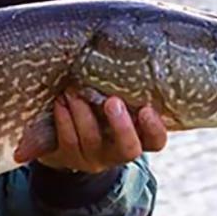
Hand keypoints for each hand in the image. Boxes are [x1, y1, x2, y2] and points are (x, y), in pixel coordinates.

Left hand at [36, 91, 167, 173]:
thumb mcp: (117, 102)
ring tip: (74, 91)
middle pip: (128, 149)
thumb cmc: (99, 108)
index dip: (154, 128)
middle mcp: (118, 153)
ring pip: (92, 139)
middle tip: (112, 101)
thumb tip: (127, 57)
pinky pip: (68, 139)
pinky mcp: (70, 157)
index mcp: (138, 139)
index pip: (155, 141)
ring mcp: (94, 158)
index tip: (146, 109)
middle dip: (120, 126)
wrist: (64, 137)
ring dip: (83, 112)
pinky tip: (60, 101)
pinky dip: (64, 118)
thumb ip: (125, 91)